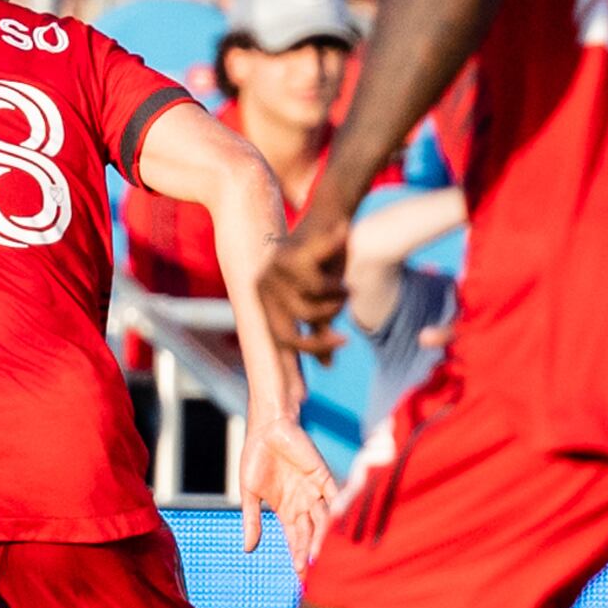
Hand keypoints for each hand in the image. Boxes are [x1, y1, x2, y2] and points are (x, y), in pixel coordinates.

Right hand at [237, 412, 335, 568]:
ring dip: (319, 538)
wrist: (267, 429)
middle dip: (307, 553)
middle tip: (306, 572)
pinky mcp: (323, 476)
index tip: (299, 577)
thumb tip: (248, 549)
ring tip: (315, 556)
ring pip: (322, 520)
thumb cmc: (256, 458)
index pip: (295, 539)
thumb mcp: (250, 493)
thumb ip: (252, 520)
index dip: (297, 556)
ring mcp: (314, 490)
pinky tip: (333, 527)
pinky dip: (335, 510)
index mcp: (287, 510)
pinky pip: (333, 496)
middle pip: (309, 534)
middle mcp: (303, 503)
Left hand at [260, 214, 353, 359]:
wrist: (332, 208)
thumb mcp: (325, 296)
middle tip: (344, 341)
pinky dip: (336, 285)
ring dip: (333, 304)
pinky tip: (343, 276)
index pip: (274, 343)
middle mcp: (261, 287)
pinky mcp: (287, 257)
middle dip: (318, 342)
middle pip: (287, 335)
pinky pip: (316, 287)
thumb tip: (326, 364)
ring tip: (345, 289)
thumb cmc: (329, 253)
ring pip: (307, 310)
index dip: (285, 371)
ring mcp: (271, 272)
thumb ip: (321, 328)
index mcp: (266, 299)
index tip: (298, 399)